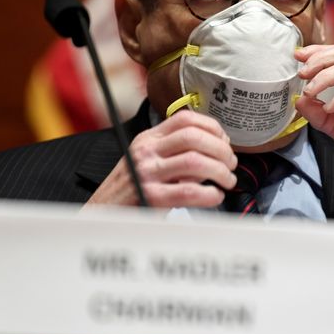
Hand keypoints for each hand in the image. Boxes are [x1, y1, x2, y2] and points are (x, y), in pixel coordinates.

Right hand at [85, 110, 237, 207]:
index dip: (212, 127)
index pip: (185, 119)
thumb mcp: (149, 161)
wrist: (103, 214)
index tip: (225, 141)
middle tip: (230, 164)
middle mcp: (147, 151)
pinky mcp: (150, 197)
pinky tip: (214, 196)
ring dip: (220, 171)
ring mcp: (147, 173)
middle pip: (194, 137)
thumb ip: (177, 154)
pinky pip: (189, 191)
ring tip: (226, 181)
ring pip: (195, 161)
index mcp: (149, 139)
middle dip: (221, 150)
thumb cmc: (132, 190)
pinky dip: (210, 194)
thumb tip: (215, 150)